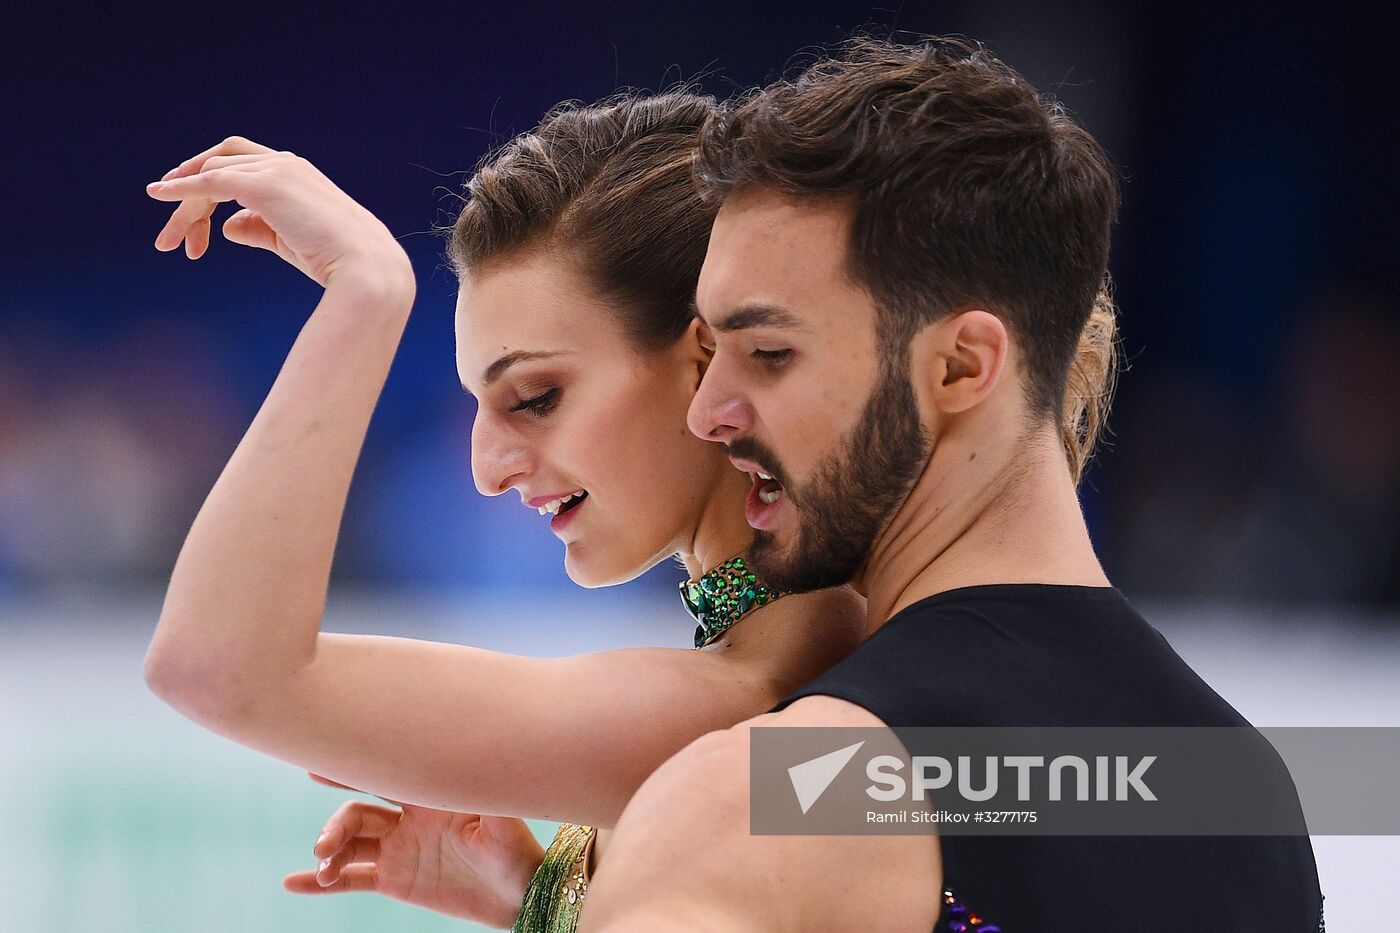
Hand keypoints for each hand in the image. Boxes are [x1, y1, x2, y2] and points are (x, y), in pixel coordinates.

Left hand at [147, 136, 413, 292]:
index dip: (208, 182)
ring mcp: (275, 170)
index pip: (239, 164)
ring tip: (168, 240)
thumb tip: (228, 227)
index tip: (189, 212)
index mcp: (295, 172)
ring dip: (185, 206)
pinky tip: (161, 196)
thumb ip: (257, 228)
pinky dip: (183, 189)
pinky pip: (211, 181)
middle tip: (171, 237)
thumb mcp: (288, 240)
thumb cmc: (335, 260)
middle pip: (219, 165)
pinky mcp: (264, 186)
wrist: (364, 266)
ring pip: (211, 175)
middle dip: (190, 195)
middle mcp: (284, 163)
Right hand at [284, 772, 545, 927]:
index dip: (351, 769)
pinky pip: (352, 878)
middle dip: (336, 825)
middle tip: (324, 845)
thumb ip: (486, 795)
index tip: (316, 764)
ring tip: (325, 871)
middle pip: (357, 812)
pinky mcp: (395, 880)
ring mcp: (398, 848)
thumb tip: (481, 760)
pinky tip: (293, 884)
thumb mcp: (505, 821)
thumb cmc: (517, 850)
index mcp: (429, 794)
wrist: (518, 893)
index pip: (383, 775)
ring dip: (330, 853)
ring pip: (350, 844)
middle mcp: (407, 817)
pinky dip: (321, 882)